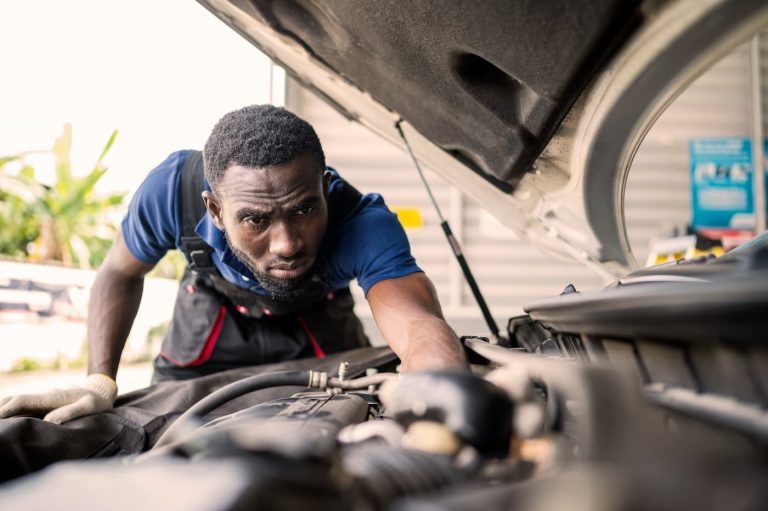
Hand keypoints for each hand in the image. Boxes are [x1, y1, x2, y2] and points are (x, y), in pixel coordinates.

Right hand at [0, 373, 117, 423]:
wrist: (101, 390)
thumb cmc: (97, 401)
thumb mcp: (89, 406)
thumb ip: (70, 412)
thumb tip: (49, 421)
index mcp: (50, 398)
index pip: (21, 401)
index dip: (6, 410)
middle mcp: (43, 397)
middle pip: (13, 400)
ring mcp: (43, 400)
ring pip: (17, 403)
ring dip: (4, 411)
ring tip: (0, 427)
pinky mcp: (45, 404)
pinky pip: (24, 407)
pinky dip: (12, 413)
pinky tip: (8, 422)